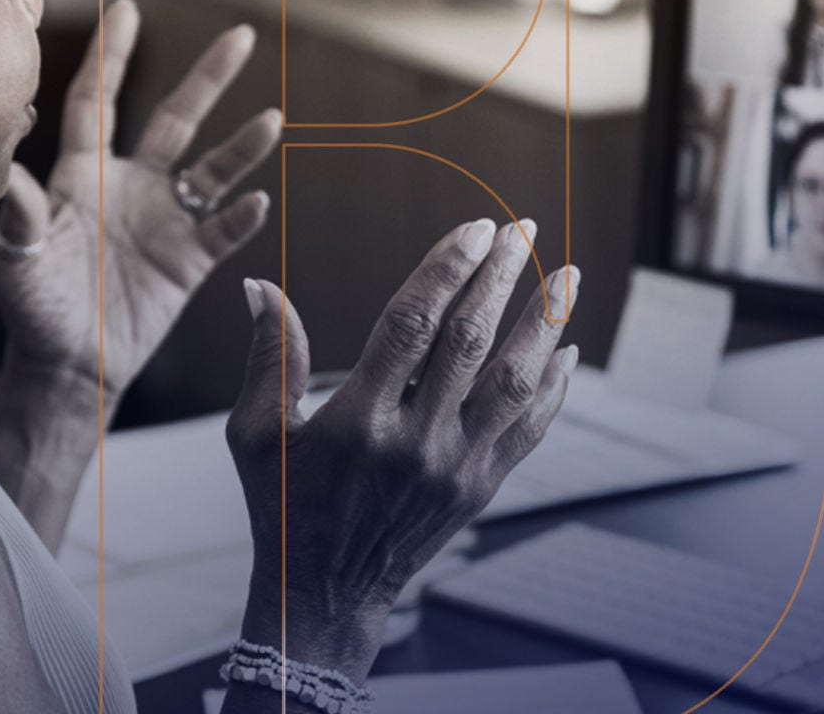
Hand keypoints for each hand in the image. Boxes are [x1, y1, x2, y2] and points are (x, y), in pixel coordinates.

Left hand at [0, 0, 280, 392]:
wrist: (66, 366)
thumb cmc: (31, 307)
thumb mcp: (14, 258)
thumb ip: (19, 213)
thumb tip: (8, 169)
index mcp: (83, 175)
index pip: (99, 101)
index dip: (112, 56)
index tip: (129, 9)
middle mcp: (130, 186)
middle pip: (175, 118)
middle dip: (208, 78)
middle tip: (243, 35)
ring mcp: (164, 220)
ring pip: (212, 170)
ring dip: (242, 146)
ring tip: (272, 118)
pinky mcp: (188, 260)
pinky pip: (222, 230)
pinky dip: (241, 216)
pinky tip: (256, 200)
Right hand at [224, 219, 579, 681]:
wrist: (325, 594)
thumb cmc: (283, 506)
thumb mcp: (257, 434)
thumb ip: (269, 356)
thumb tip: (259, 285)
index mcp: (358, 420)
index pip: (412, 325)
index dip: (446, 270)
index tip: (473, 228)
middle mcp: (414, 442)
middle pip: (469, 342)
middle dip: (499, 278)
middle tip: (520, 230)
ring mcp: (454, 468)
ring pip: (513, 383)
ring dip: (544, 324)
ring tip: (566, 276)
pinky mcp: (479, 488)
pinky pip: (529, 430)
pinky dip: (552, 387)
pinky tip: (565, 349)